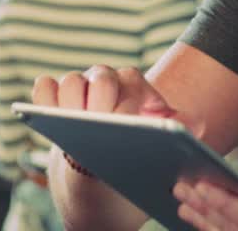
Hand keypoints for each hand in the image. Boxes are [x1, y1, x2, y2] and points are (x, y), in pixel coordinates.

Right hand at [31, 64, 202, 130]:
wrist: (104, 161)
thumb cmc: (135, 145)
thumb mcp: (160, 137)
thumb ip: (179, 129)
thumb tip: (194, 126)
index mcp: (133, 84)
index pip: (131, 80)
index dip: (130, 98)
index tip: (129, 120)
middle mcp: (104, 79)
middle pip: (99, 77)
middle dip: (100, 98)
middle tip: (101, 121)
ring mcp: (77, 86)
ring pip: (70, 81)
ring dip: (71, 103)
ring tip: (74, 125)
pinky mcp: (51, 97)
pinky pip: (43, 87)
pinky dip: (44, 99)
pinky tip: (49, 119)